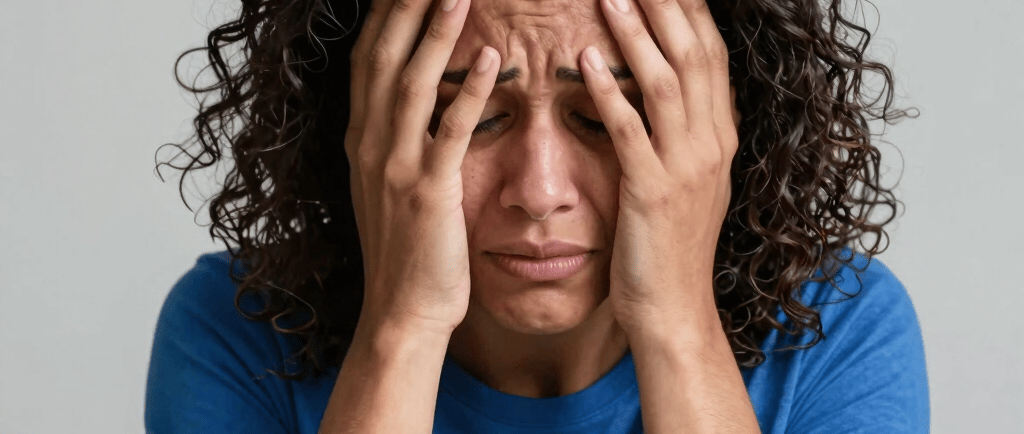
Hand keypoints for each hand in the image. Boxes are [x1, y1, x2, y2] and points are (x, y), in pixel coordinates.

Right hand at [345, 0, 499, 335]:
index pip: (368, 59)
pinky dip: (469, 92)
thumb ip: (393, 139)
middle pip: (383, 57)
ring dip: (436, 32)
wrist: (402, 311)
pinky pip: (449, 132)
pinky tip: (491, 59)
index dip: (383, 15)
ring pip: (412, 84)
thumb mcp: (386, 186)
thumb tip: (408, 101)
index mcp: (362, 139)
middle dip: (404, 6)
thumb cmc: (406, 250)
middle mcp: (371, 145)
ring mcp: (395, 168)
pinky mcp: (428, 194)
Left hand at [580, 0, 737, 336]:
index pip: (711, 55)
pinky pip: (630, 131)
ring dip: (637, 34)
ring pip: (666, 83)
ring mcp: (686, 167)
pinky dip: (610, 92)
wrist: (674, 309)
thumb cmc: (671, 247)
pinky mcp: (652, 192)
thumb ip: (686, 134)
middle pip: (694, 55)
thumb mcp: (691, 182)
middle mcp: (710, 144)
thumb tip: (670, 92)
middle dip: (666, 5)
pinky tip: (587, 62)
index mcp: (719, 137)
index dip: (690, 11)